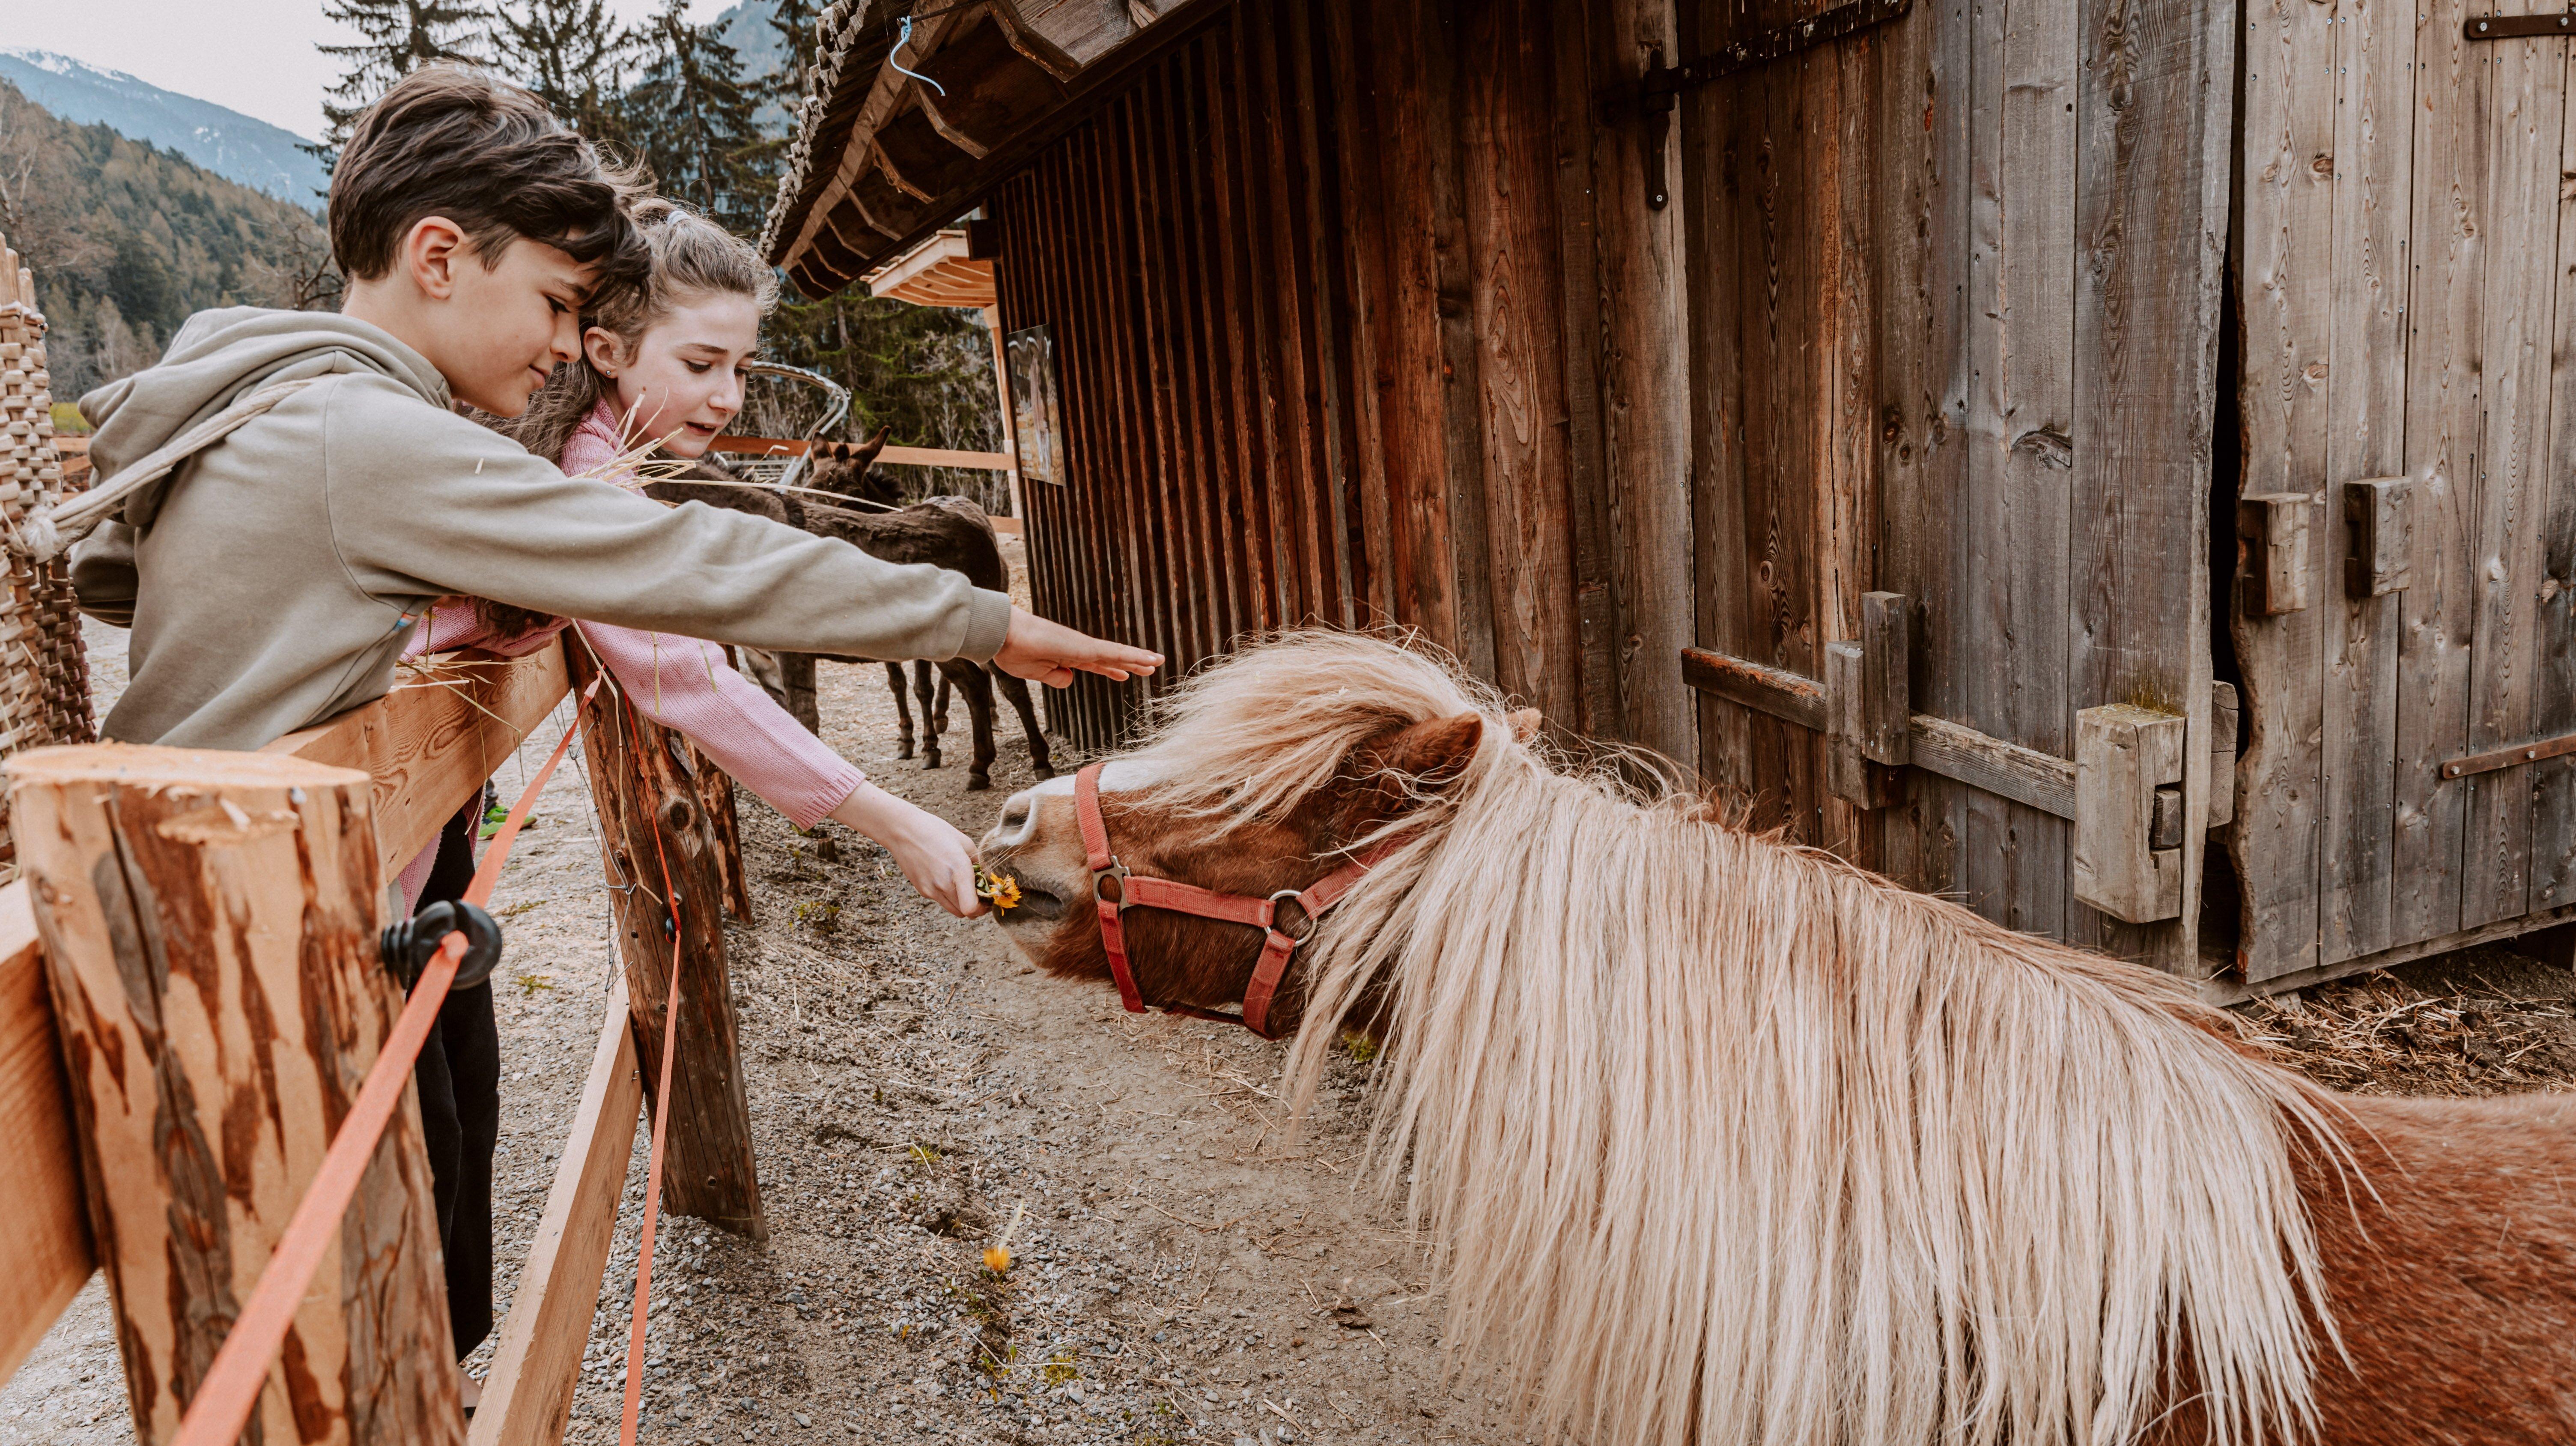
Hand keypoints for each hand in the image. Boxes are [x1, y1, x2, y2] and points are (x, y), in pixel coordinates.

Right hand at [828, 782, 986, 917]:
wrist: (903, 830)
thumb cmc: (935, 831)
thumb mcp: (964, 842)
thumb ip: (978, 863)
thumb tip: (988, 877)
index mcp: (959, 870)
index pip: (972, 908)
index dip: (984, 908)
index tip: (988, 898)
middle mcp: (944, 884)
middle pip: (966, 913)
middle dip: (976, 907)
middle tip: (980, 894)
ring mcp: (930, 889)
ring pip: (954, 911)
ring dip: (962, 904)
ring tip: (964, 887)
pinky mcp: (921, 890)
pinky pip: (941, 901)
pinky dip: (948, 896)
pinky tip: (946, 879)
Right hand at [993, 608, 1163, 687]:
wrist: (1002, 635)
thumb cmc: (1012, 651)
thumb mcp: (1035, 674)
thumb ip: (1054, 678)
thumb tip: (1071, 679)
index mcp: (1065, 657)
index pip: (1095, 665)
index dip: (1111, 670)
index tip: (1125, 675)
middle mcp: (1077, 649)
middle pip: (1110, 658)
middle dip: (1131, 663)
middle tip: (1150, 666)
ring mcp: (1081, 646)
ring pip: (1116, 654)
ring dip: (1137, 658)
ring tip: (1157, 661)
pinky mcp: (1084, 647)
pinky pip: (1113, 653)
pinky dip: (1133, 656)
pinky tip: (1149, 659)